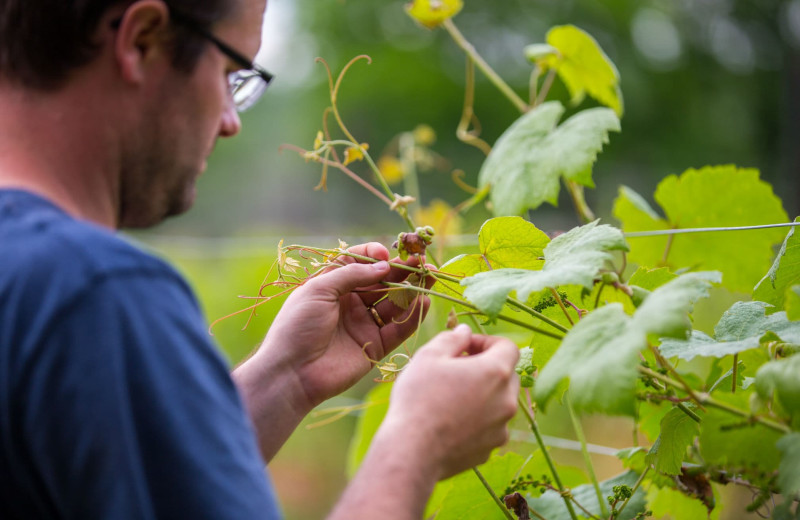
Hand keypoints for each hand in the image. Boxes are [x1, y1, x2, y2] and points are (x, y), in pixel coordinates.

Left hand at [256, 242, 432, 407]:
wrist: (292, 372)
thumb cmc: (297, 326)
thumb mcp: (318, 289)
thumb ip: (352, 274)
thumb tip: (384, 265)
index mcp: (332, 285)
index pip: (358, 263)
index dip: (373, 255)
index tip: (385, 254)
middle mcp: (350, 303)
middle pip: (381, 282)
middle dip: (401, 271)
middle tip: (420, 263)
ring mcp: (363, 324)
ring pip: (393, 303)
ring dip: (411, 290)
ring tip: (428, 278)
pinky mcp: (374, 347)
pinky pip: (397, 329)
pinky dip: (412, 316)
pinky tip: (423, 302)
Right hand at [378, 325, 519, 479]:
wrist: (412, 452)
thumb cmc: (419, 398)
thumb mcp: (429, 356)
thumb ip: (452, 338)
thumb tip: (465, 331)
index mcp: (496, 372)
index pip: (508, 347)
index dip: (486, 342)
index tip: (464, 347)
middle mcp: (507, 401)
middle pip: (507, 376)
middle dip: (485, 368)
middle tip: (456, 370)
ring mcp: (500, 429)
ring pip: (498, 403)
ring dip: (482, 394)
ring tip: (450, 396)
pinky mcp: (489, 450)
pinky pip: (488, 427)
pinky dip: (476, 420)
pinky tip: (449, 421)